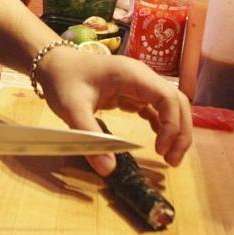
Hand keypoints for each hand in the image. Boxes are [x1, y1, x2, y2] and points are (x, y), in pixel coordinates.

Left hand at [34, 46, 191, 175]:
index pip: (167, 97)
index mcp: (132, 75)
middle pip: (176, 101)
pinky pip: (156, 109)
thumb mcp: (72, 108)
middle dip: (180, 131)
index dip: (172, 124)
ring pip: (170, 106)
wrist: (53, 65)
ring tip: (169, 158)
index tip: (160, 149)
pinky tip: (159, 145)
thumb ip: (89, 134)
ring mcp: (138, 85)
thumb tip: (108, 170)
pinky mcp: (132, 94)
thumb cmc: (63, 80)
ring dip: (175, 130)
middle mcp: (141, 77)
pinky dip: (162, 127)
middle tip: (172, 161)